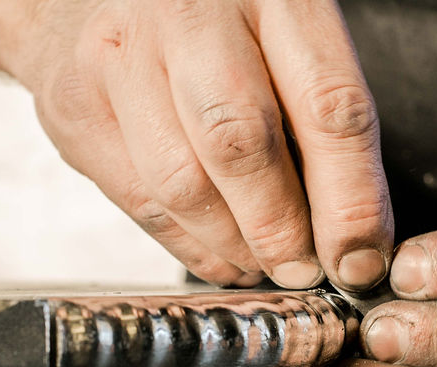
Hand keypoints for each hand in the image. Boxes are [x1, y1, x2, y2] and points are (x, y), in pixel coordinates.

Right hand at [19, 0, 392, 288]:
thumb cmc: (207, 17)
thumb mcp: (283, 35)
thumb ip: (319, 118)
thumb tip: (353, 234)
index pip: (327, 105)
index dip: (351, 198)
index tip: (360, 256)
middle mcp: (187, 13)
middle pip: (242, 144)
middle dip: (281, 231)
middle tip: (304, 270)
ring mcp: (120, 57)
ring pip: (183, 184)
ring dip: (234, 246)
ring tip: (262, 265)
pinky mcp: (76, 107)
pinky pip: (140, 202)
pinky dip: (189, 246)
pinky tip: (219, 255)